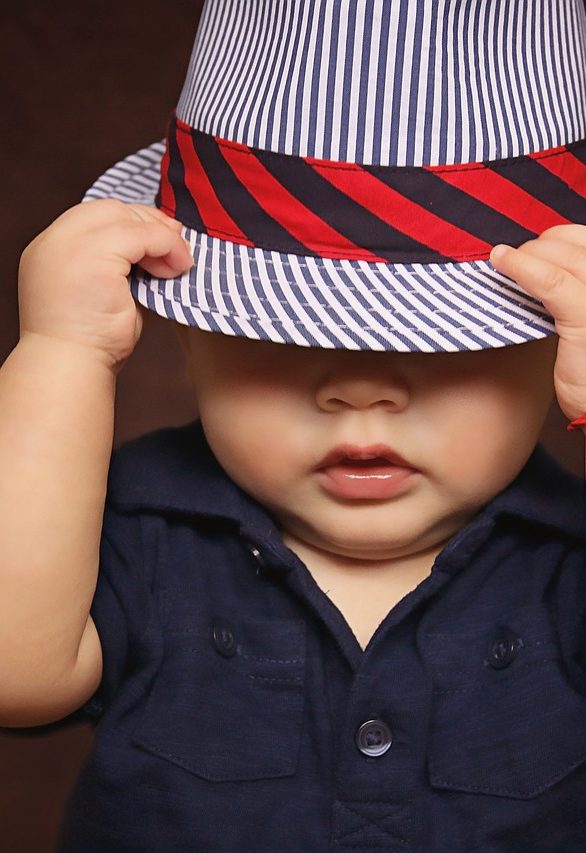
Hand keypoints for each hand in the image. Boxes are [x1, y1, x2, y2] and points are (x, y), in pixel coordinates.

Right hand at [18, 199, 192, 371]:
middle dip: (148, 223)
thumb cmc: (91, 342)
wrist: (71, 367)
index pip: (95, 217)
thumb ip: (120, 267)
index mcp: (51, 249)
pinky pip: (142, 236)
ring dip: (161, 237)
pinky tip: (177, 268)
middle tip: (178, 244)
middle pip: (110, 209)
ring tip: (178, 263)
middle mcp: (55, 240)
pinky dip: (167, 247)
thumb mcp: (103, 292)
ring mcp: (70, 245)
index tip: (160, 239)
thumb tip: (158, 250)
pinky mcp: (93, 256)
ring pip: (128, 218)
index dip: (132, 222)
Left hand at [490, 225, 585, 423]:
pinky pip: (551, 282)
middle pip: (576, 242)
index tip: (533, 250)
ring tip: (502, 262)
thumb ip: (572, 293)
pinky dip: (522, 268)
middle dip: (540, 246)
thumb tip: (542, 268)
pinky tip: (501, 262)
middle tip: (512, 260)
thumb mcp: (582, 322)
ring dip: (527, 255)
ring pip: (562, 257)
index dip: (559, 240)